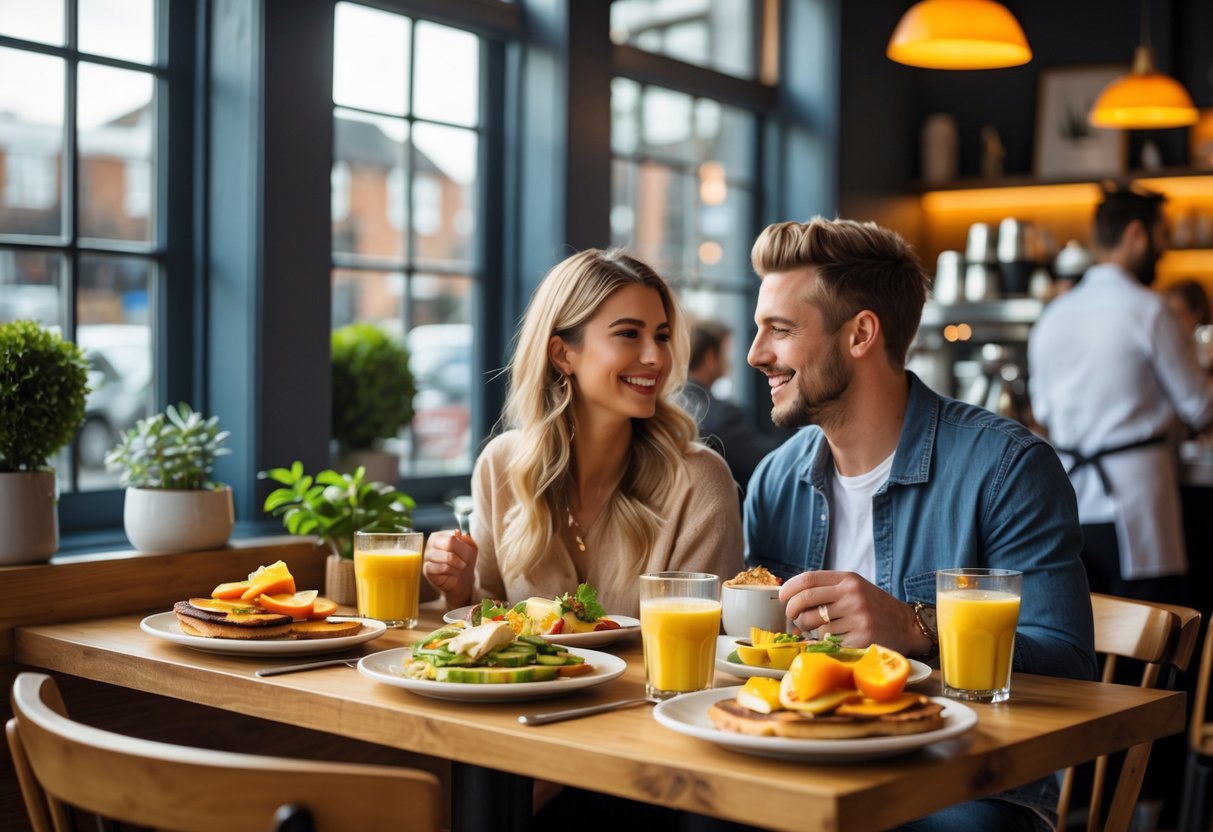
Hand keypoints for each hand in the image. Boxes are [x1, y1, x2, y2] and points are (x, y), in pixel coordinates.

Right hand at [422, 529, 477, 607]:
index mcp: (440, 535)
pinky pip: (442, 568)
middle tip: (464, 563)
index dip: (463, 547)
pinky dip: (451, 572)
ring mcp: (427, 556)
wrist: (461, 581)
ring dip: (457, 565)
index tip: (467, 554)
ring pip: (447, 557)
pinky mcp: (427, 569)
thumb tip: (457, 532)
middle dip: (461, 556)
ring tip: (459, 569)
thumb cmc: (464, 561)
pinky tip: (451, 574)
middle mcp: (431, 543)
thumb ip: (466, 538)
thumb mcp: (471, 548)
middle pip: (449, 543)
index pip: (453, 537)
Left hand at [778, 570, 927, 654]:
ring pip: (817, 625)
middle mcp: (853, 595)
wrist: (908, 626)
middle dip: (792, 611)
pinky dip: (826, 644)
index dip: (790, 588)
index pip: (809, 579)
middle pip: (806, 600)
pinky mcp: (863, 638)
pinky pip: (830, 643)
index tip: (782, 597)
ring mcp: (858, 616)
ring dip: (813, 630)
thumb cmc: (875, 608)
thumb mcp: (855, 589)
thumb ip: (829, 589)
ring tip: (823, 630)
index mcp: (848, 579)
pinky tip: (836, 641)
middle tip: (793, 617)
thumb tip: (791, 597)